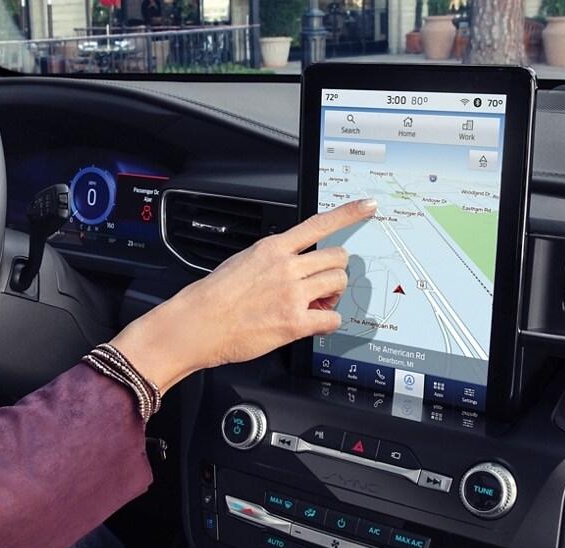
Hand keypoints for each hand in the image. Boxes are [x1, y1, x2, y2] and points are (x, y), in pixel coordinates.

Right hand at [110, 198, 376, 390]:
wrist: (196, 324)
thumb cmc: (213, 297)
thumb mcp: (243, 261)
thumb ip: (273, 258)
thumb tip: (293, 261)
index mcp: (272, 248)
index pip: (319, 224)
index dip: (349, 214)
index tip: (368, 206)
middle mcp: (286, 267)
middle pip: (338, 258)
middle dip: (334, 272)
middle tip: (321, 286)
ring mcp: (292, 294)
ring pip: (338, 284)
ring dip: (332, 296)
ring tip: (314, 305)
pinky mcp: (294, 322)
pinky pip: (332, 319)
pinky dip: (328, 322)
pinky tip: (313, 324)